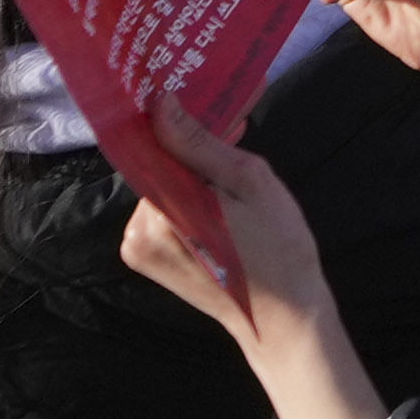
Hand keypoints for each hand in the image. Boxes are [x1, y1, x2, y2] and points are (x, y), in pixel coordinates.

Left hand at [108, 95, 386, 418]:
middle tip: (235, 138)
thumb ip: (199, 143)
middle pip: (158, 168)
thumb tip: (160, 102)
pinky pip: (164, 214)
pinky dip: (189, 201)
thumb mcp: (248, 182)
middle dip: (192, 152)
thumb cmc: (278, 247)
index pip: (153, 146)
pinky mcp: (150, 262)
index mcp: (157, 213)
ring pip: (162, 189)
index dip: (178, 120)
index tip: (202, 100)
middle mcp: (136, 233)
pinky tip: (223, 205)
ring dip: (193, 177)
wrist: (284, 319)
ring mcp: (139, 251)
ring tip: (235, 179)